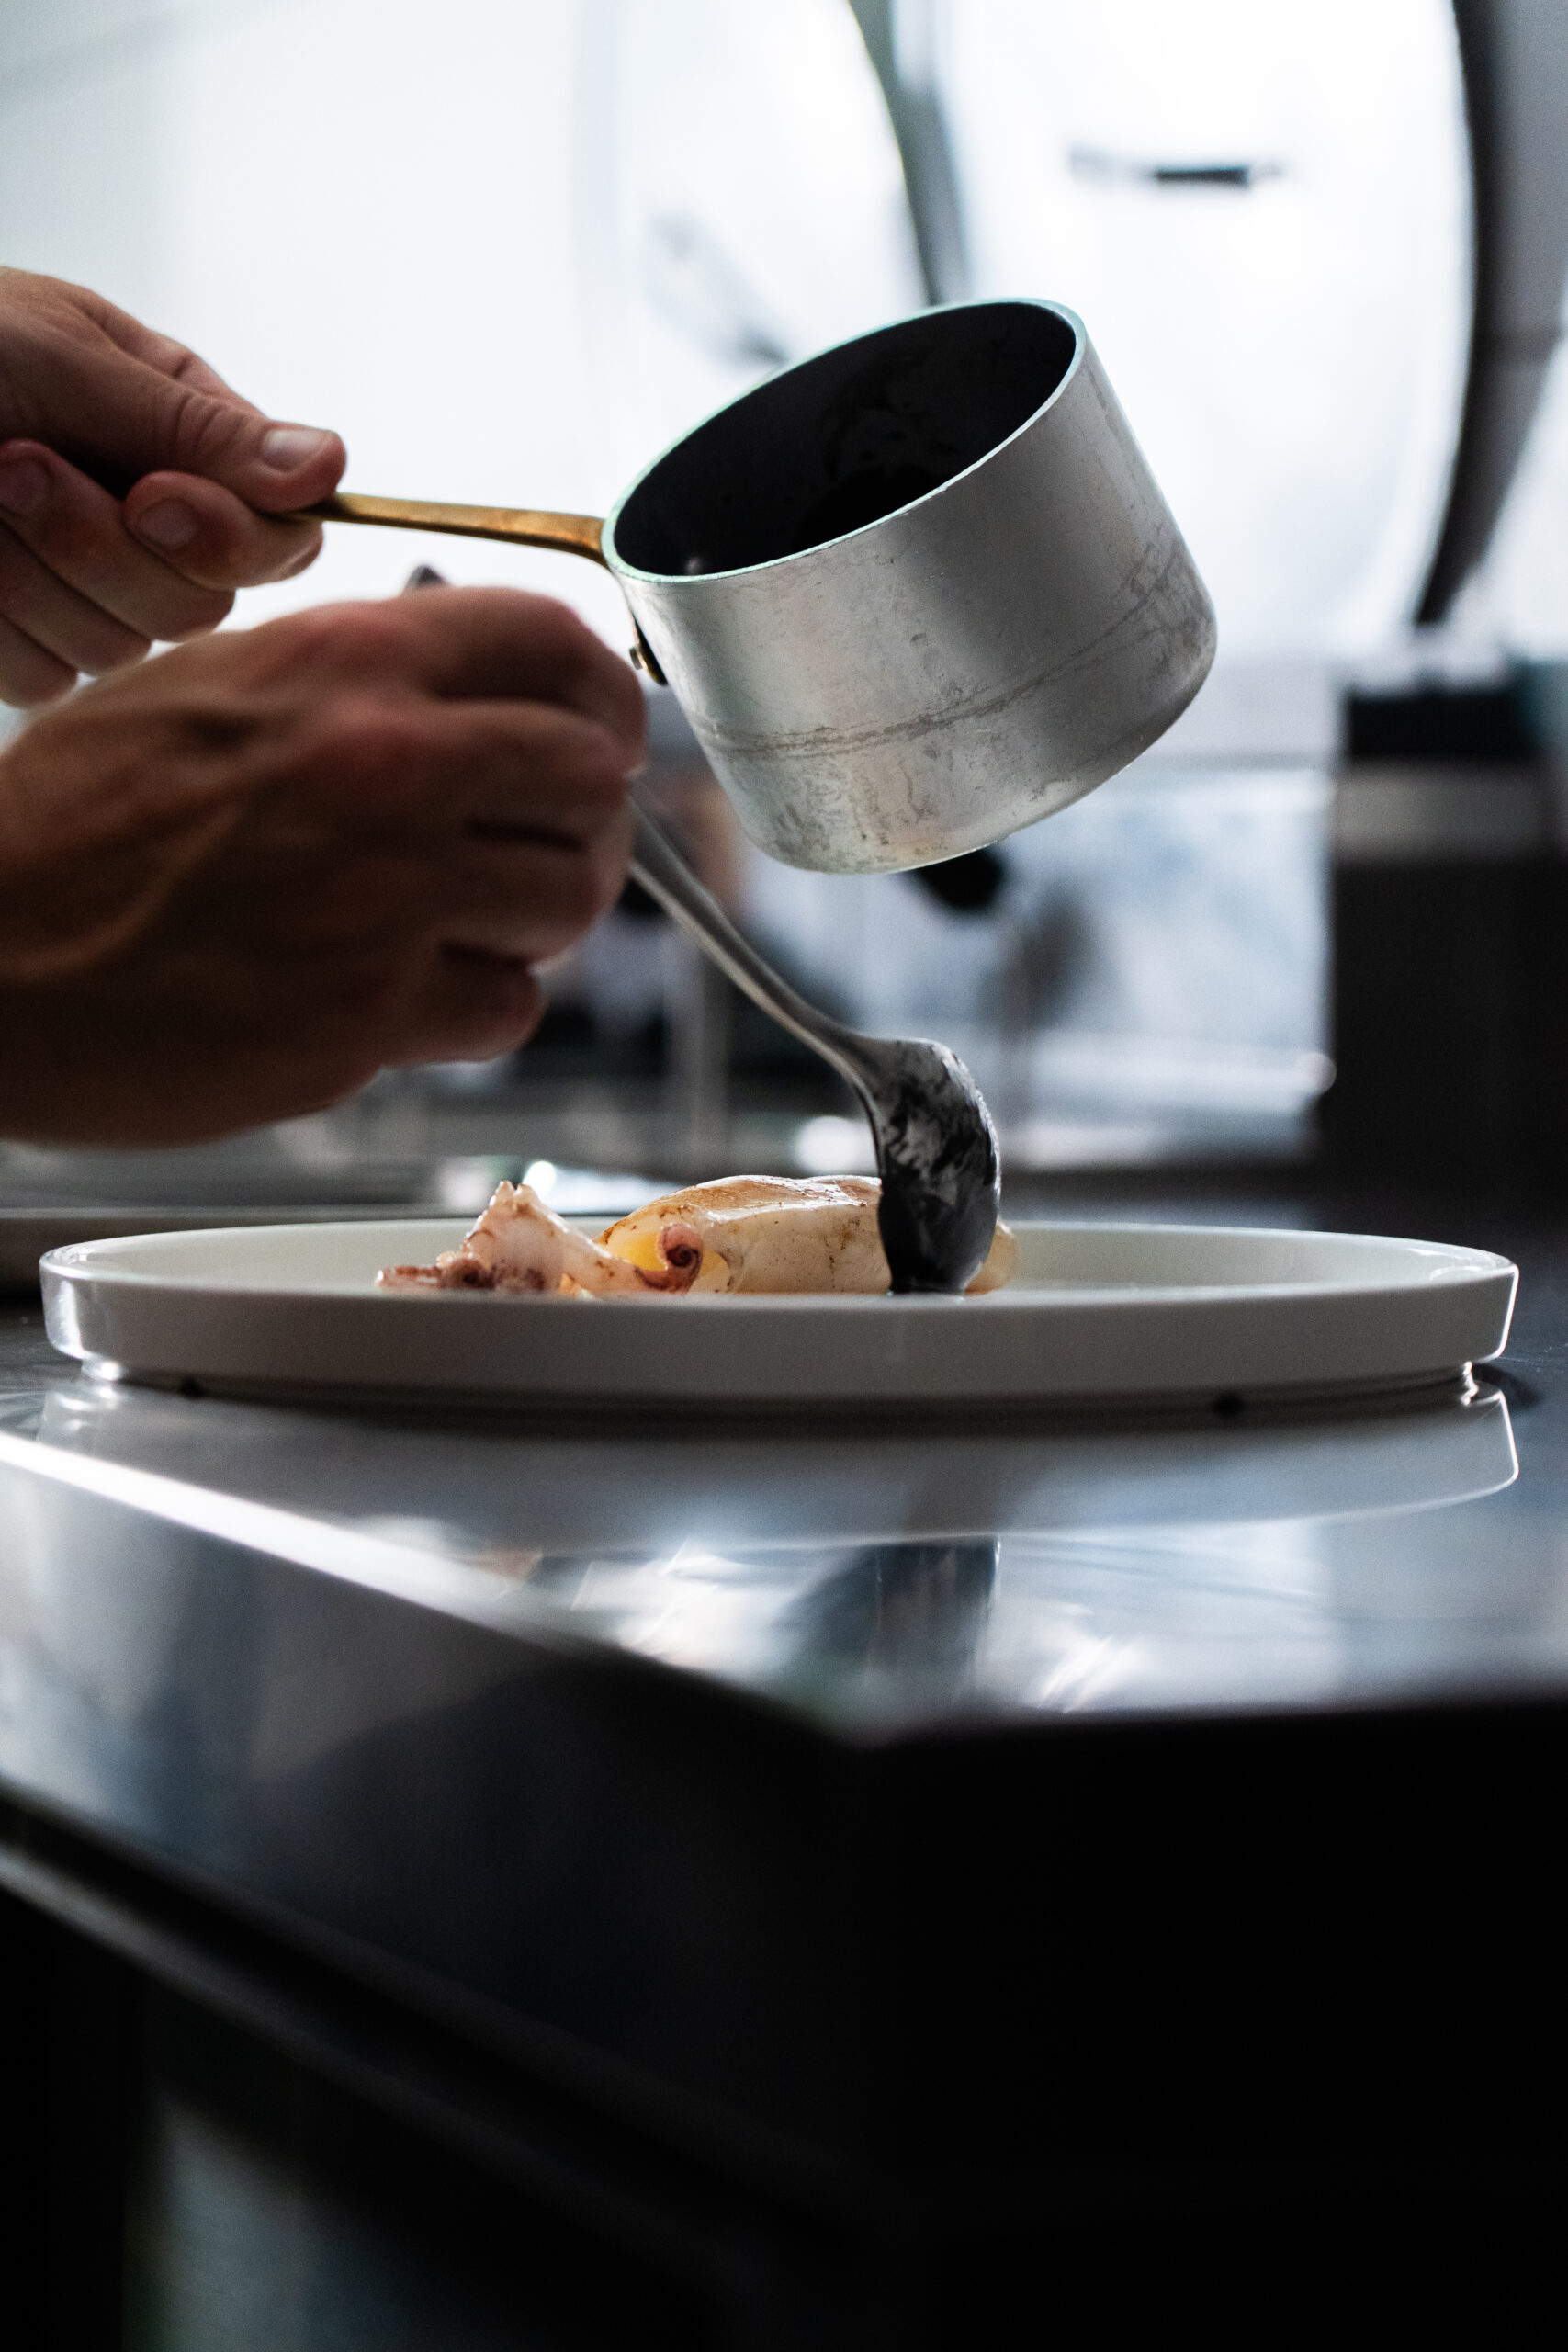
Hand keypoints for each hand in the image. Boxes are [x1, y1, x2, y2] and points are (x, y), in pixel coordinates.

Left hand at [0, 267, 345, 705]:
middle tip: (14, 464)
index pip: (277, 535)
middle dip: (101, 546)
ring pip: (119, 645)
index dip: (230, 540)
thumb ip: (194, 429)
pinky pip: (43, 676)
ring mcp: (87, 593)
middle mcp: (149, 524)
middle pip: (201, 604)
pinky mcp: (22, 648)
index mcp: (181, 440)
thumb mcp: (64, 354)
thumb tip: (330, 468)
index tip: (152, 502)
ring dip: (29, 568)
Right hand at [0, 589, 642, 1142]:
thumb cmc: (71, 830)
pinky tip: (413, 992)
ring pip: (569, 897)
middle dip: (584, 816)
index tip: (600, 734)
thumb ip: (351, 683)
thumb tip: (472, 697)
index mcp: (345, 663)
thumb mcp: (205, 687)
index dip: (602, 697)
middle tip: (549, 842)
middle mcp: (384, 766)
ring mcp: (386, 894)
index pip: (556, 646)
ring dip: (538, 916)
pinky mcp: (371, 1014)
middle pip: (590, 779)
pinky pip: (509, 1006)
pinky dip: (480, 1006)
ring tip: (469, 920)